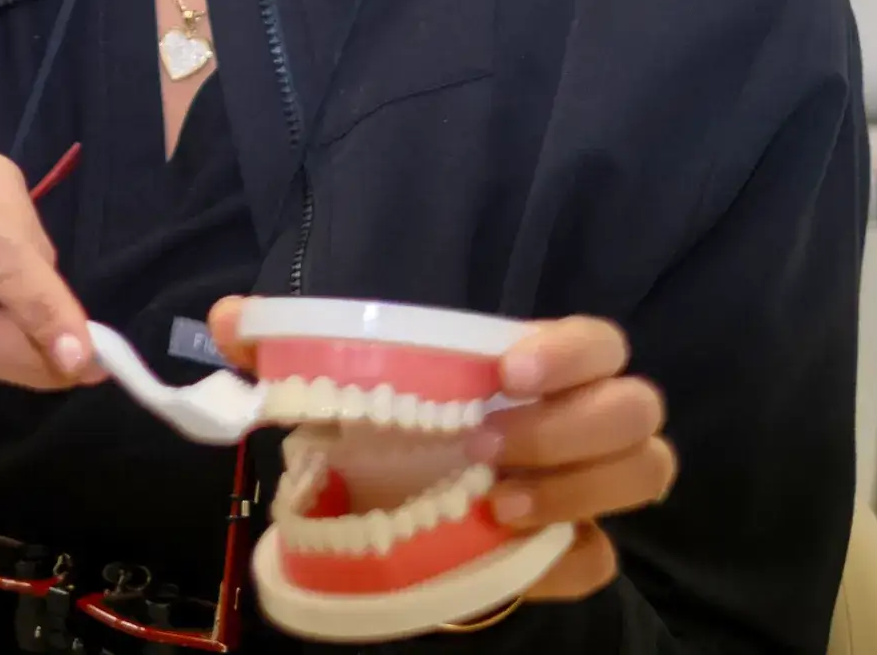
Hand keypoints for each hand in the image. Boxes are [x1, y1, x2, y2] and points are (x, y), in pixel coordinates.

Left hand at [208, 301, 673, 603]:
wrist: (399, 508)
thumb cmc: (393, 428)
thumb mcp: (340, 387)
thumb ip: (285, 349)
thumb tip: (232, 319)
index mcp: (538, 366)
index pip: (597, 340)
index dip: (568, 350)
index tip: (506, 372)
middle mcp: (583, 418)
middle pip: (636, 408)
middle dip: (569, 426)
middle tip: (484, 445)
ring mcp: (590, 485)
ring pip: (645, 472)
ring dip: (575, 487)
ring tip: (496, 504)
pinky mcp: (581, 549)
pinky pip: (603, 557)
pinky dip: (564, 555)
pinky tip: (507, 550)